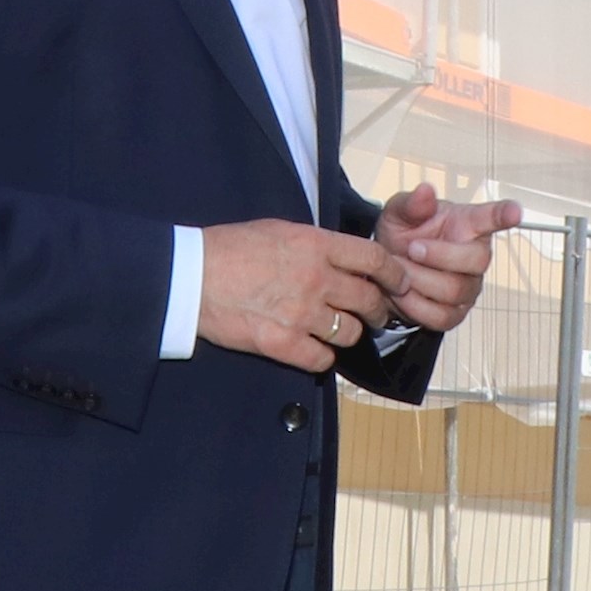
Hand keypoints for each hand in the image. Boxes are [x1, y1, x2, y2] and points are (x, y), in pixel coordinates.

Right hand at [198, 220, 410, 372]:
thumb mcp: (279, 231)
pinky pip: (323, 359)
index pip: (374, 259)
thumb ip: (315, 245)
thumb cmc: (230, 248)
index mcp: (316, 245)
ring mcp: (301, 314)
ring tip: (336, 330)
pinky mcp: (283, 344)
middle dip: (378, 310)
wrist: (191, 277)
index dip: (394, 274)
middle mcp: (316, 279)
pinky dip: (322, 357)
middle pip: (370, 300)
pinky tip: (312, 349)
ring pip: (351, 333)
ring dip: (348, 333)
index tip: (399, 283)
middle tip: (375, 314)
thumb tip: (342, 257)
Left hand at [372, 185, 523, 333]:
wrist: (386, 271)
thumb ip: (412, 204)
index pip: (490, 218)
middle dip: (438, 255)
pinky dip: (415, 305)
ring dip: (419, 280)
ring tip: (401, 268)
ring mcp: (469, 286)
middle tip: (411, 248)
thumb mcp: (399, 213)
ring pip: (454, 291)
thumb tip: (425, 191)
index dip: (503, 215)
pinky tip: (404, 291)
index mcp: (466, 224)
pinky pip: (441, 316)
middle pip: (477, 260)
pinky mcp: (456, 313)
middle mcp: (475, 255)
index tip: (514, 211)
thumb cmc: (402, 235)